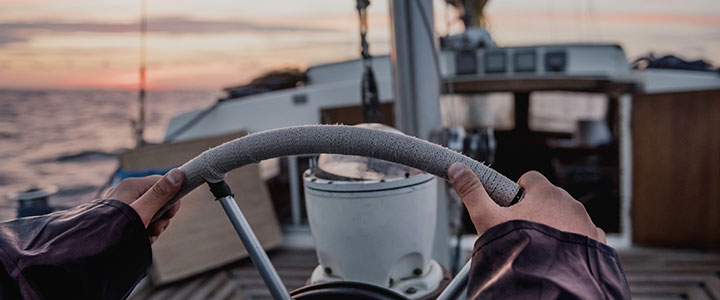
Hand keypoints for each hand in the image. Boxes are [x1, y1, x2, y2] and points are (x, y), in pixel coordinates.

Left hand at [103, 169, 183, 243]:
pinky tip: (141, 239)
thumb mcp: (143, 212)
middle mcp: (126, 191)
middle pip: (158, 199)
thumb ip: (160, 193)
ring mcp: (122, 204)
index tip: (170, 215)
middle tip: (156, 230)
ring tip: (147, 238)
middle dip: (161, 217)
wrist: (93, 250)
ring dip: (154, 226)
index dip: (171, 199)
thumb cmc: (117, 230)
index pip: (163, 182)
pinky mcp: (119, 216)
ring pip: (150, 211)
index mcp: (132, 185)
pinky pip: (139, 219)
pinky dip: (143, 230)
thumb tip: (178, 172)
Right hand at [448, 163, 605, 242]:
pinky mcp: (596, 244)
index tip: (509, 208)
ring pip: (566, 217)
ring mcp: (586, 224)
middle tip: (519, 232)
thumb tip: (457, 170)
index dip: (516, 192)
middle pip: (549, 198)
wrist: (550, 285)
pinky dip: (572, 243)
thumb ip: (472, 192)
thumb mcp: (487, 219)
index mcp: (545, 193)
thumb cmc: (520, 250)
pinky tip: (557, 257)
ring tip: (538, 248)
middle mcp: (570, 203)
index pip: (530, 178)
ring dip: (555, 227)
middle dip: (535, 211)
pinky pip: (583, 236)